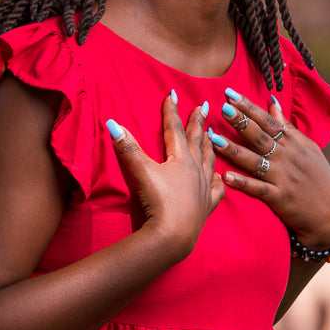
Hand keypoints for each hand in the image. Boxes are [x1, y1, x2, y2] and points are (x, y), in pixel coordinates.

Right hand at [107, 94, 223, 262]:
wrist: (175, 235)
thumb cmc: (159, 202)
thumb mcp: (141, 171)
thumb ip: (128, 147)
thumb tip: (111, 123)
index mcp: (180, 159)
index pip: (174, 129)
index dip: (171, 110)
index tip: (172, 94)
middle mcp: (196, 169)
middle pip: (197, 140)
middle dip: (198, 122)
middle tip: (204, 106)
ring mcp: (203, 188)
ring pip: (209, 160)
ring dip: (209, 145)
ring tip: (212, 136)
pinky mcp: (206, 206)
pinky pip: (216, 189)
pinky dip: (218, 181)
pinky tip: (218, 177)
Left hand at [209, 89, 329, 248]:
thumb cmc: (319, 177)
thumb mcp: (308, 148)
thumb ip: (287, 126)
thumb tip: (272, 101)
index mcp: (293, 144)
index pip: (268, 121)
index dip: (249, 107)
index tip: (230, 94)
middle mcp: (287, 158)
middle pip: (260, 137)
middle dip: (241, 122)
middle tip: (223, 108)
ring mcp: (283, 178)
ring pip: (255, 161)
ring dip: (234, 150)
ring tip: (215, 139)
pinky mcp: (280, 198)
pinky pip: (259, 189)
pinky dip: (243, 183)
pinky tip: (226, 176)